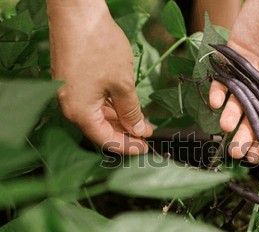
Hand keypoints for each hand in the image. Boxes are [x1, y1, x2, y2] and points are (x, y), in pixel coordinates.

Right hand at [47, 0, 152, 153]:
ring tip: (140, 121)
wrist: (78, 13)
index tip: (145, 148)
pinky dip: (109, 106)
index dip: (128, 147)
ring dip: (119, 120)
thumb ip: (131, 112)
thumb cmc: (99, 47)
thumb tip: (139, 130)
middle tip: (146, 136)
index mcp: (79, 112)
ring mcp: (69, 92)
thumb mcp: (123, 85)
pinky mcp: (72, 81)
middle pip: (100, 129)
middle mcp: (70, 106)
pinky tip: (125, 106)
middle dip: (125, 133)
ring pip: (97, 115)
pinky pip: (92, 101)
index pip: (106, 140)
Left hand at [209, 0, 258, 162]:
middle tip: (236, 151)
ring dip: (230, 118)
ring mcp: (250, 77)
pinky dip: (218, 92)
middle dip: (244, 137)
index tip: (256, 156)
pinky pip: (223, 81)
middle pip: (253, 120)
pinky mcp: (234, 61)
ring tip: (226, 125)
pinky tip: (217, 101)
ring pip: (236, 104)